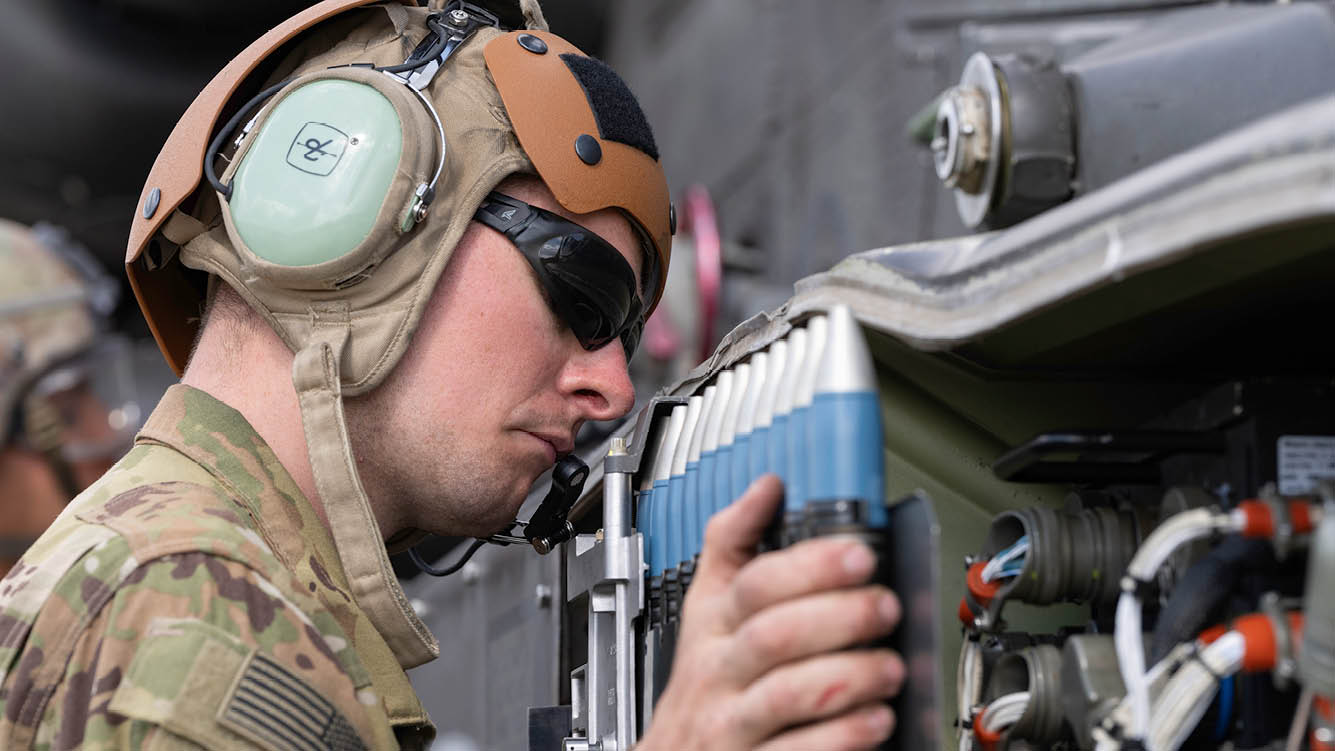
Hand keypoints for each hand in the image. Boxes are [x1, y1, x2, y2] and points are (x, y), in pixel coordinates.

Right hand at [640, 474, 904, 750]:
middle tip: (885, 607)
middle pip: (775, 635)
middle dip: (840, 616)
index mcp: (713, 624)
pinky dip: (843, 736)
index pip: (754, 584)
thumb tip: (767, 486)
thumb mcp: (706, 605)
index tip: (858, 553)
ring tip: (889, 666)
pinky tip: (875, 719)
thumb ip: (734, 543)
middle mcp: (720, 672)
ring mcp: (733, 722)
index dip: (810, 566)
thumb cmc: (703, 682)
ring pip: (787, 694)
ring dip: (850, 675)